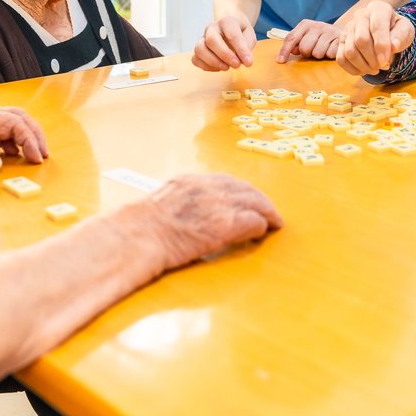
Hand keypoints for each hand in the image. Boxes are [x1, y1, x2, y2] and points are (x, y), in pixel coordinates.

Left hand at [0, 107, 48, 172]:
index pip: (13, 122)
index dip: (29, 139)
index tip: (36, 157)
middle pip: (18, 117)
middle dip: (35, 134)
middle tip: (43, 155)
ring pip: (11, 122)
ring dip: (26, 136)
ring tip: (34, 154)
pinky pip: (0, 131)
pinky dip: (12, 140)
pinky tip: (12, 154)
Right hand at [136, 174, 283, 269]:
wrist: (141, 235)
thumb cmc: (141, 227)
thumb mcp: (161, 203)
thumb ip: (179, 202)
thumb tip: (187, 213)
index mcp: (191, 181)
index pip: (225, 181)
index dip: (240, 192)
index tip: (246, 199)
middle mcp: (208, 187)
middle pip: (245, 188)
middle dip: (260, 199)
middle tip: (269, 211)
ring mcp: (219, 204)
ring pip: (256, 202)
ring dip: (267, 212)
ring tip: (274, 222)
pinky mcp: (227, 224)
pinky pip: (254, 221)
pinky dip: (261, 227)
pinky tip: (261, 233)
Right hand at [192, 12, 256, 70]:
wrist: (229, 26)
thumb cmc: (240, 32)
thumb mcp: (249, 35)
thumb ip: (248, 46)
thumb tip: (245, 61)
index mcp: (227, 21)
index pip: (232, 35)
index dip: (241, 50)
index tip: (249, 63)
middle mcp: (212, 27)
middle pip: (211, 40)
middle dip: (225, 55)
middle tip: (237, 65)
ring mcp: (202, 38)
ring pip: (199, 49)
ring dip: (213, 62)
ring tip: (226, 67)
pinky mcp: (198, 49)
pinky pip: (196, 59)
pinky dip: (207, 66)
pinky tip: (218, 67)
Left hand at [276, 19, 341, 62]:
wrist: (344, 32)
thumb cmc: (319, 38)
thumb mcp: (306, 36)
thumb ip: (296, 42)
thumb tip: (293, 51)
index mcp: (305, 24)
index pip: (291, 38)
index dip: (285, 51)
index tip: (280, 61)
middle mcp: (317, 25)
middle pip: (304, 48)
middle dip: (307, 53)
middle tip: (313, 49)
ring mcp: (329, 31)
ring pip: (317, 54)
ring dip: (319, 55)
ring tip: (323, 49)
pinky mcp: (340, 39)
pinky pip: (330, 54)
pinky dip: (330, 55)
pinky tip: (332, 49)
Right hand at [335, 0, 415, 75]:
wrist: (386, 29)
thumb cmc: (396, 29)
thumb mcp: (405, 30)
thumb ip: (400, 36)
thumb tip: (393, 46)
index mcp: (378, 9)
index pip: (376, 27)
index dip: (381, 46)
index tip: (385, 62)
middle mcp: (360, 15)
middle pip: (360, 40)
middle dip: (372, 59)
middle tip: (382, 66)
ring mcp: (348, 27)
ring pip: (349, 51)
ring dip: (363, 66)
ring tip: (375, 69)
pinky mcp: (341, 40)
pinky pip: (341, 58)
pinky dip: (352, 69)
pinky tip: (364, 70)